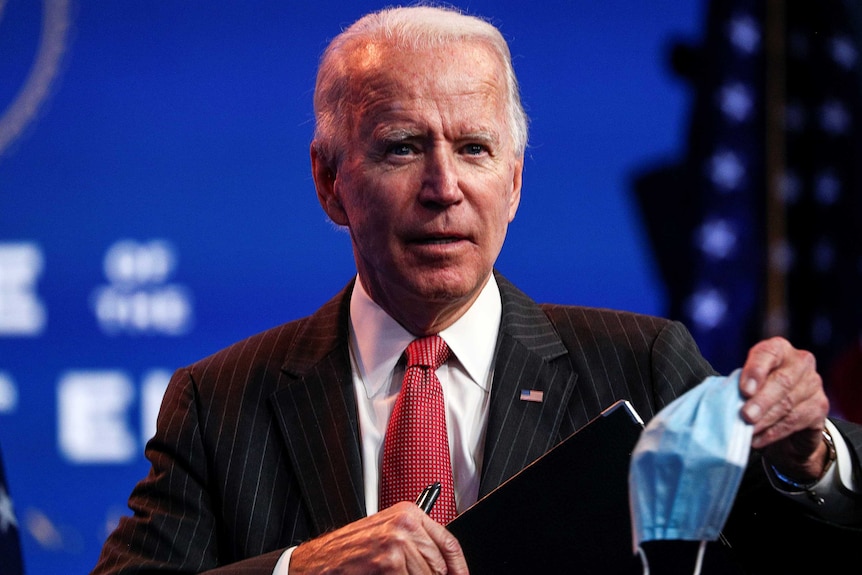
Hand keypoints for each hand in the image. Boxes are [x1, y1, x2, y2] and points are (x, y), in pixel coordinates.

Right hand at [289, 501, 468, 574]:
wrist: (317, 562)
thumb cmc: (349, 550)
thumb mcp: (386, 534)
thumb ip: (416, 543)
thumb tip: (443, 566)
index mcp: (408, 514)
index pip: (449, 543)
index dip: (458, 567)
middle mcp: (405, 525)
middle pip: (440, 565)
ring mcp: (398, 544)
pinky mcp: (389, 563)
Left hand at [739, 336, 830, 481]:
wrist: (787, 418)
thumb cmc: (759, 394)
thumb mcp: (748, 385)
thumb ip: (741, 386)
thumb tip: (723, 399)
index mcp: (778, 349)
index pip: (768, 353)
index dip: (756, 370)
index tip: (744, 390)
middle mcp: (800, 362)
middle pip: (782, 381)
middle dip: (761, 401)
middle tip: (745, 416)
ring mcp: (814, 384)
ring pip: (788, 403)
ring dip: (765, 420)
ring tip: (748, 431)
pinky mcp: (820, 407)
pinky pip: (795, 421)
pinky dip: (774, 432)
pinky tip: (758, 439)